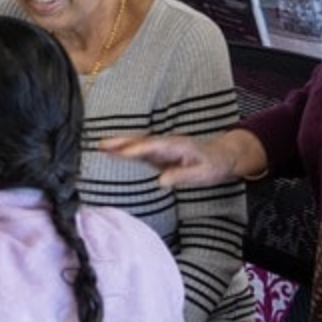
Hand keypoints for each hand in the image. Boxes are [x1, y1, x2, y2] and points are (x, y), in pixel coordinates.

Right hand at [99, 131, 254, 188]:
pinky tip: (112, 151)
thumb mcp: (202, 175)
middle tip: (101, 144)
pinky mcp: (159, 152)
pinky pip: (139, 148)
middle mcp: (166, 143)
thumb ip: (182, 177)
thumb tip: (161, 181)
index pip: (154, 147)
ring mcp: (162, 146)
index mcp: (177, 146)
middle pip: (141, 141)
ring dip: (119, 143)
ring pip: (138, 143)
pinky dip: (124, 148)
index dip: (137, 149)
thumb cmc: (213, 166)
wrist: (222, 157)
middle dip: (121, 142)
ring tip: (99, 145)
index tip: (122, 152)